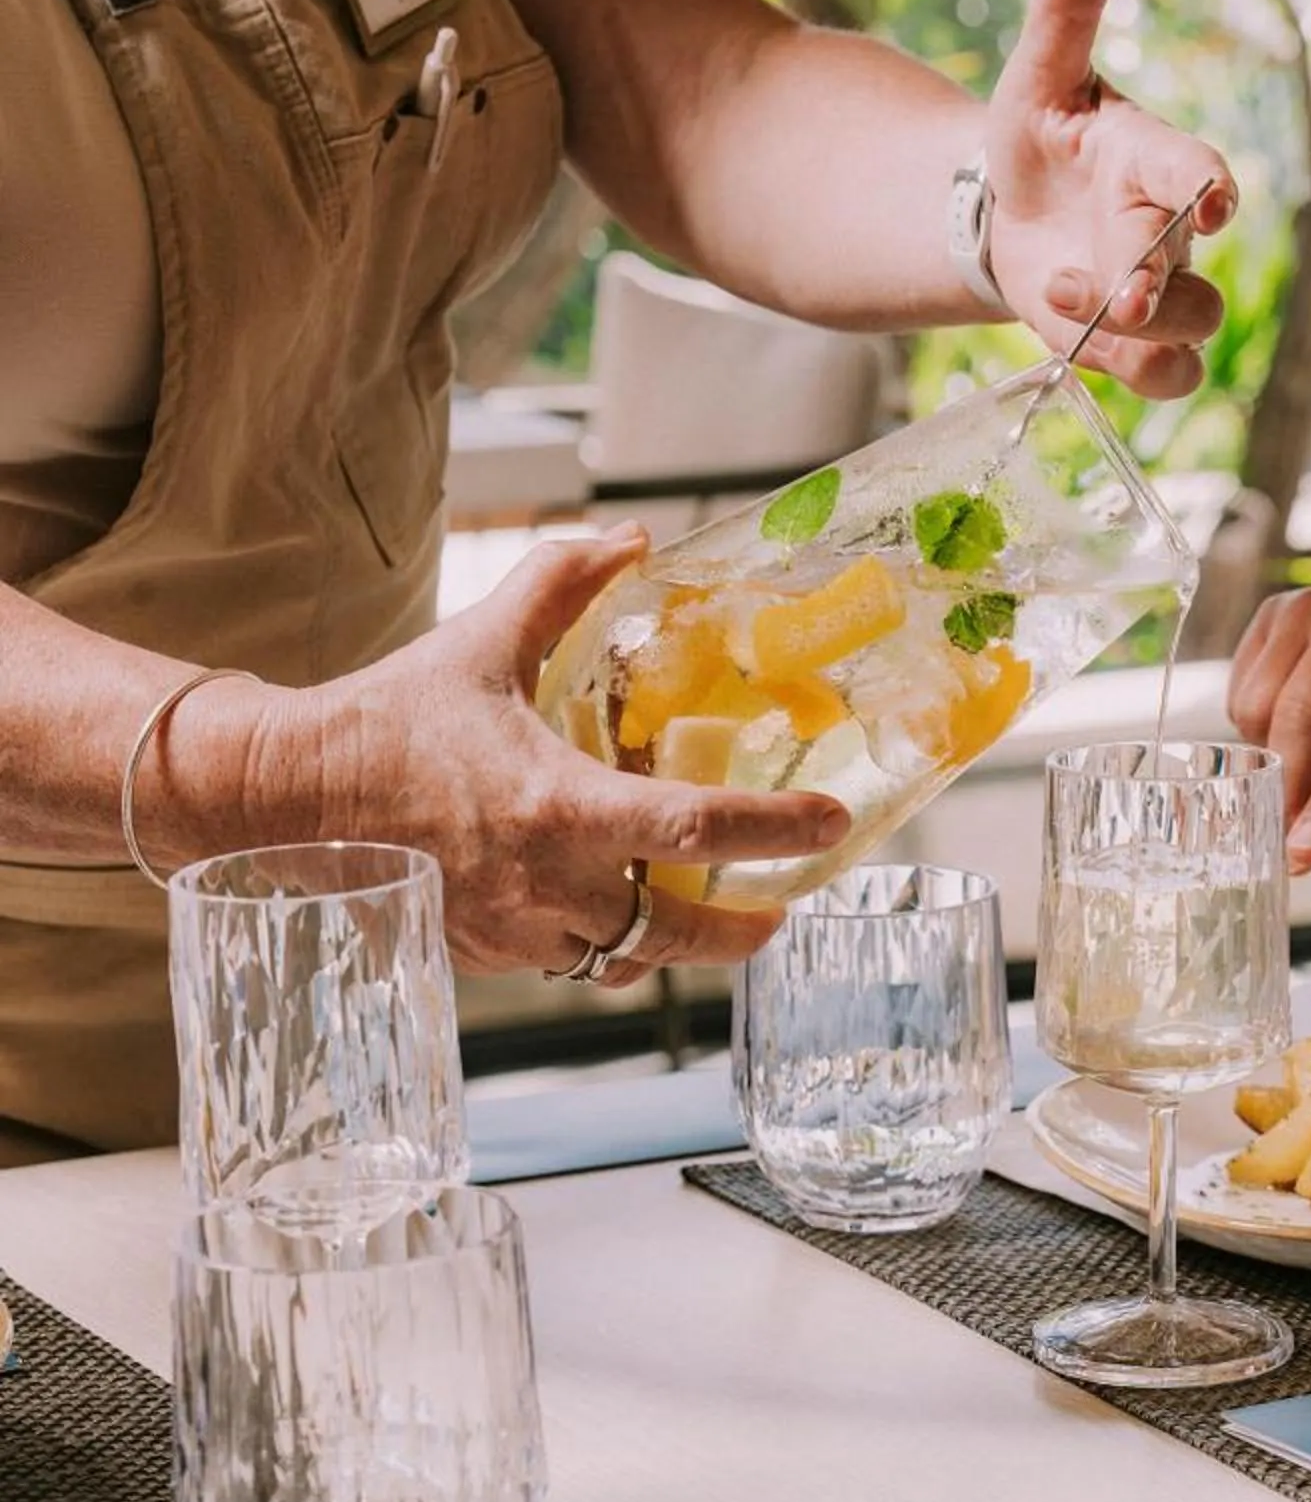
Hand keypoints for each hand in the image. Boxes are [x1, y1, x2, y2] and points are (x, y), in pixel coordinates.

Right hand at [228, 534, 849, 984]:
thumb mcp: (483, 640)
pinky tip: (607, 906)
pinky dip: (599, 943)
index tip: (831, 826)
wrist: (287, 796)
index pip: (695, 829)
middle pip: (679, 934)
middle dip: (743, 929)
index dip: (775, 831)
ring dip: (665, 939)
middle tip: (782, 907)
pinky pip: (566, 963)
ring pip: (624, 958)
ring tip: (697, 907)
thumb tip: (629, 538)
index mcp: (560, 806)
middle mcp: (548, 883)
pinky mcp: (484, 954)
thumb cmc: (388, 717)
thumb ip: (562, 583)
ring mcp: (515, 930)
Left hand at [981, 0, 1234, 398]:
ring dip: (1134, 336)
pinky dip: (1130, 372)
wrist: (1011, 208)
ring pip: (1192, 334)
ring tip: (1060, 293)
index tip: (1213, 202)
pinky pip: (1168, 377)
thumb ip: (1062, 8)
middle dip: (1157, 286)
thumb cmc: (1038, 135)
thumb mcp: (1035, 75)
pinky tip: (1074, 341)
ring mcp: (1161, 292)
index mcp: (1154, 159)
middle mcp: (1171, 230)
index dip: (1210, 188)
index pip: (1199, 171)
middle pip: (1194, 274)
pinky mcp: (1136, 343)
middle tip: (1120, 292)